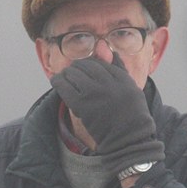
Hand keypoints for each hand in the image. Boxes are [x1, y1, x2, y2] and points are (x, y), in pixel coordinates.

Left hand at [50, 53, 163, 173]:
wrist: (128, 139)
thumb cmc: (130, 115)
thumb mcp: (130, 87)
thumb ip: (119, 67)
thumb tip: (106, 47)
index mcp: (122, 78)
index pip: (100, 63)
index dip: (90, 63)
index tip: (84, 67)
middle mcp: (109, 84)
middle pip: (86, 66)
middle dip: (77, 67)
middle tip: (72, 70)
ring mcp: (95, 94)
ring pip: (74, 74)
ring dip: (67, 73)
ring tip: (63, 75)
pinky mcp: (83, 106)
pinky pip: (66, 88)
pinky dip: (58, 82)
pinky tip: (55, 81)